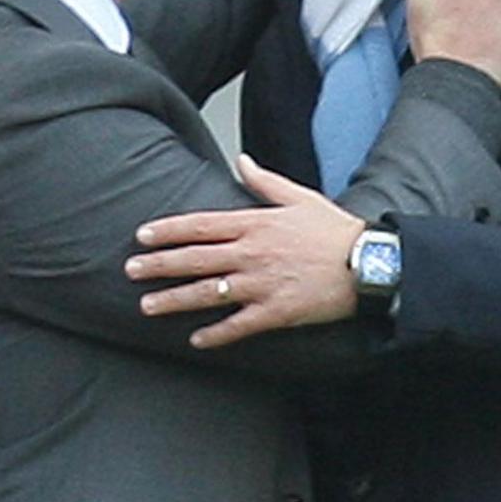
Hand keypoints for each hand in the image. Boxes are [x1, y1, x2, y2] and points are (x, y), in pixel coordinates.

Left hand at [128, 154, 366, 347]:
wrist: (370, 263)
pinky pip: (238, 326)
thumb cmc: (335, 231)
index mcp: (255, 224)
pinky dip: (215, 335)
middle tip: (130, 270)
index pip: (200, 226)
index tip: (142, 236)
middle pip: (194, 259)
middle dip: (158, 265)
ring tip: (147, 306)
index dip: (168, 231)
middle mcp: (252, 254)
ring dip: (174, 300)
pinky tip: (195, 340)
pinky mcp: (276, 312)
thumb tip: (242, 161)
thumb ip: (264, 182)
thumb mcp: (300, 197)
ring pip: (207, 294)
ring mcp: (261, 285)